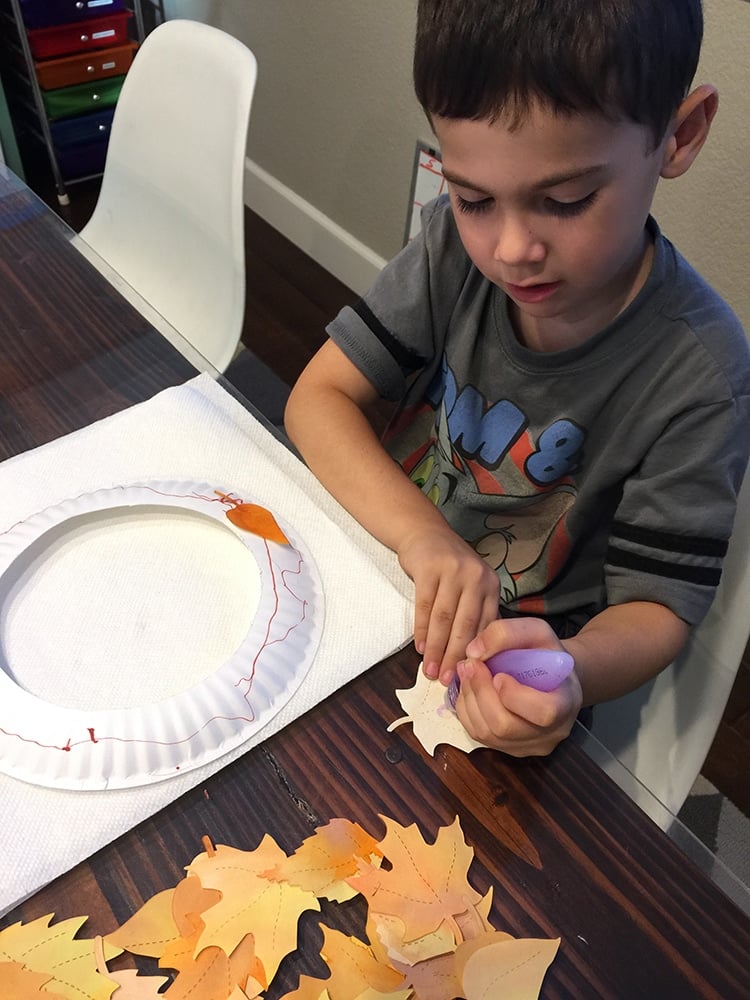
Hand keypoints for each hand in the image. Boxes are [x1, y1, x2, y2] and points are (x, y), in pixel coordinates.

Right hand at [397, 526, 498, 684]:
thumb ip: (477, 614)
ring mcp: (453, 571)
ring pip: (444, 618)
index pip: (486, 625)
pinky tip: (420, 647)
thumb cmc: (450, 568)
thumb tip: (479, 658)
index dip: (477, 654)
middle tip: (447, 680)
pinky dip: (421, 630)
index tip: (469, 676)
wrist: (425, 534)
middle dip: (455, 656)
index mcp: (491, 585)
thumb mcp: (472, 586)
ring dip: (436, 648)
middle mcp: (476, 577)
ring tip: (429, 670)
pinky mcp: (429, 569)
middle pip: (466, 624)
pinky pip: (424, 606)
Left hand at [455, 617, 582, 755]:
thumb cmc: (545, 653)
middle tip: (469, 664)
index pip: (543, 712)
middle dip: (481, 692)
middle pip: (506, 726)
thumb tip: (474, 651)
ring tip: (466, 671)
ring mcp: (528, 745)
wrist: (551, 677)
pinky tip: (469, 688)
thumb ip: (507, 633)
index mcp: (567, 703)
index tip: (499, 675)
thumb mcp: (536, 631)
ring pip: (487, 733)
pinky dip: (466, 709)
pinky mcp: (507, 749)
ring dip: (469, 698)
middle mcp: (550, 733)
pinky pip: (477, 735)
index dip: (515, 696)